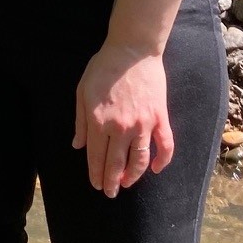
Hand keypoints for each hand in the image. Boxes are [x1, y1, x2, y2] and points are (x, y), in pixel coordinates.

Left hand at [73, 41, 174, 196]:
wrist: (133, 49)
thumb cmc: (104, 67)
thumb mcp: (82, 91)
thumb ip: (80, 121)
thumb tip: (78, 146)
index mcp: (98, 121)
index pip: (96, 156)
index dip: (95, 173)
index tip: (96, 184)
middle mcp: (120, 127)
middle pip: (116, 163)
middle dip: (111, 182)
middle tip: (109, 192)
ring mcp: (142, 124)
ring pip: (139, 160)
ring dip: (133, 176)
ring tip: (126, 183)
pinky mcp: (159, 118)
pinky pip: (164, 145)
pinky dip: (162, 161)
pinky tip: (155, 170)